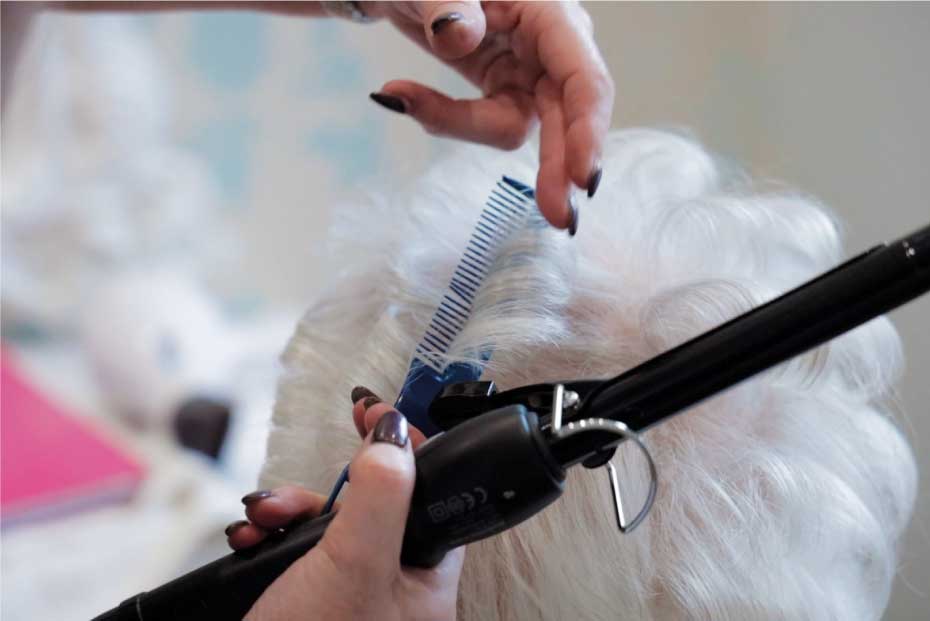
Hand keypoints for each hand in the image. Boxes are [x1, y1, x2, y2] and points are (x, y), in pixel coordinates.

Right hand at [227, 389, 463, 620]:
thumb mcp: (356, 566)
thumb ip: (380, 498)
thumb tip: (393, 436)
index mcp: (426, 571)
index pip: (429, 486)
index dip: (401, 444)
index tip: (370, 410)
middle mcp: (393, 577)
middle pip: (369, 499)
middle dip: (322, 486)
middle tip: (295, 491)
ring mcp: (350, 587)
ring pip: (326, 520)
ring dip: (287, 509)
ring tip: (260, 521)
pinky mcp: (309, 594)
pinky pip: (295, 546)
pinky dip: (269, 534)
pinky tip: (249, 538)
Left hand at [368, 1, 613, 230]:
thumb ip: (452, 5)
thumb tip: (459, 35)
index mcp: (553, 14)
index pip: (583, 79)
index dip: (588, 130)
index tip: (582, 178)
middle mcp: (550, 49)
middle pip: (566, 117)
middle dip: (559, 166)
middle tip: (559, 219)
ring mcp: (529, 74)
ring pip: (516, 126)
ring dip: (465, 126)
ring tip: (401, 95)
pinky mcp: (504, 91)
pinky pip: (484, 121)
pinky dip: (444, 117)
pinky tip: (402, 95)